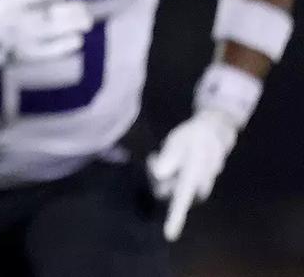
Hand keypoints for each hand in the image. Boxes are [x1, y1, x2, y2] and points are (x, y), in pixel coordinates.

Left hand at [149, 110, 238, 240]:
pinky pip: (171, 185)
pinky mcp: (191, 185)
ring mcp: (195, 187)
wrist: (212, 132)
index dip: (175, 218)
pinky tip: (163, 158)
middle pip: (165, 193)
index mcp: (193, 178)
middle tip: (155, 156)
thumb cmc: (193, 137)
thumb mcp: (178, 142)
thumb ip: (170, 157)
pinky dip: (165, 174)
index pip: (182, 201)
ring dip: (159, 176)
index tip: (169, 235)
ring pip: (167, 189)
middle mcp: (196, 188)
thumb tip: (159, 174)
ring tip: (159, 155)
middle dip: (155, 180)